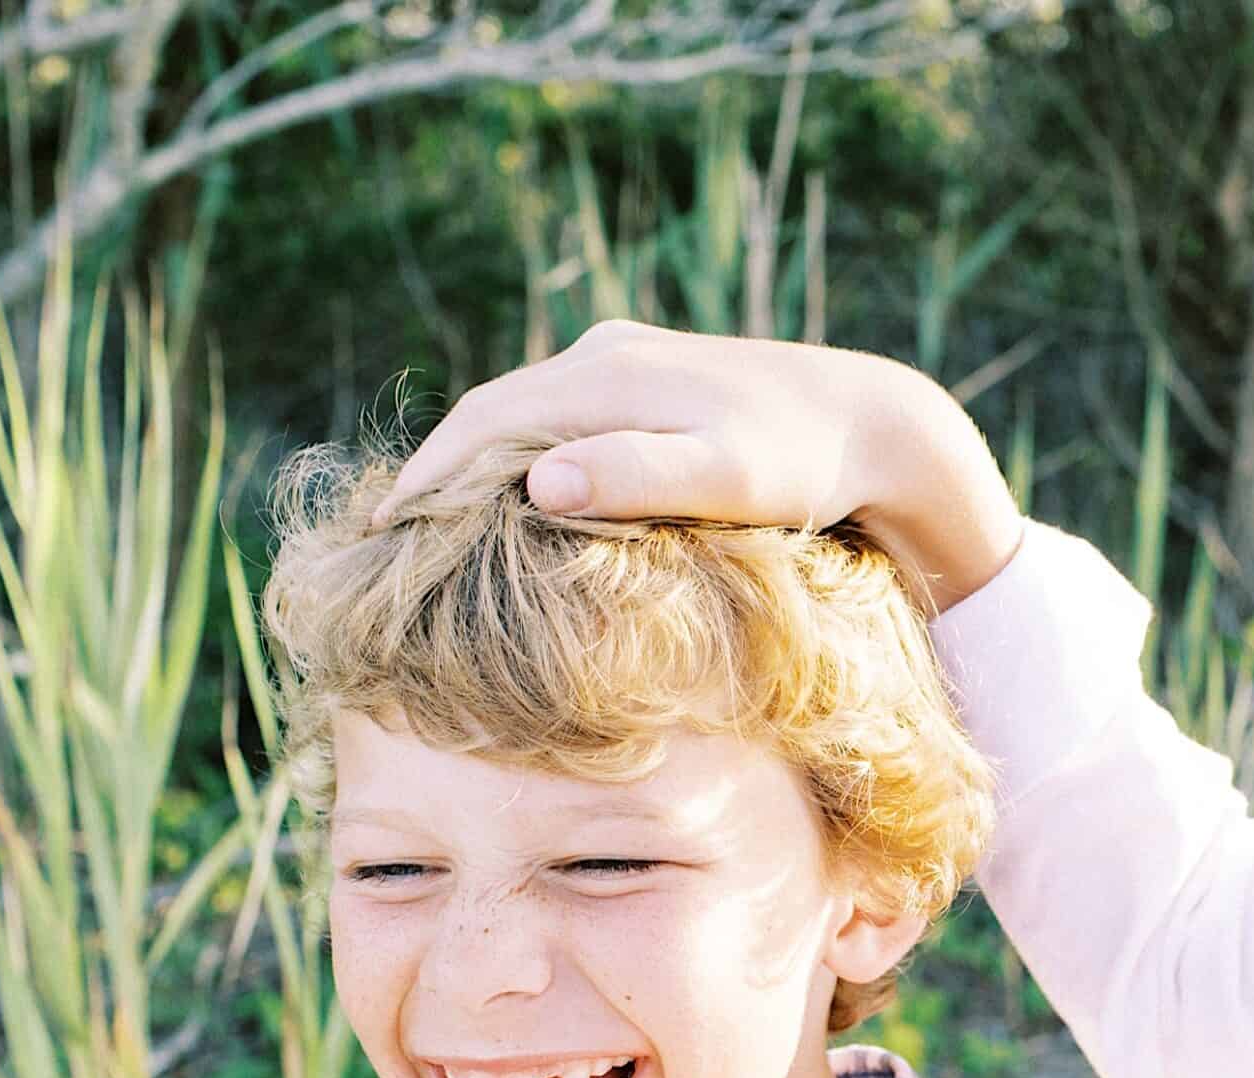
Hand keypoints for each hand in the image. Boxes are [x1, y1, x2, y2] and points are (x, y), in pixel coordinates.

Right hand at [375, 320, 1025, 611]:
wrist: (875, 423)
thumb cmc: (805, 464)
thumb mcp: (727, 478)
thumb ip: (638, 478)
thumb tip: (536, 484)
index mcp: (606, 377)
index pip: (486, 426)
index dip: (428, 480)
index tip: (378, 537)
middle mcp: (604, 357)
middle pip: (491, 416)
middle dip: (434, 473)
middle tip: (377, 544)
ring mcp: (624, 365)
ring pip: (522, 418)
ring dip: (472, 467)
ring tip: (425, 529)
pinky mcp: (646, 384)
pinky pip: (558, 422)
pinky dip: (519, 460)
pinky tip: (509, 503)